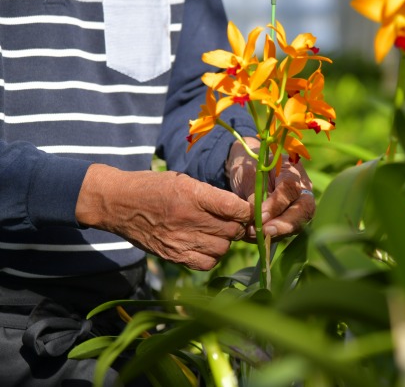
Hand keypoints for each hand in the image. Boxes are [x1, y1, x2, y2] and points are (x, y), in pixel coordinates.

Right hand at [75, 164, 251, 269]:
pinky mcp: (173, 256)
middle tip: (230, 220)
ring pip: (223, 248)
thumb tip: (240, 210)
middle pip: (233, 230)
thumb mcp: (183, 179)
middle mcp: (189, 219)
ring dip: (225, 241)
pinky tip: (205, 246)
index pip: (235, 208)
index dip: (247, 211)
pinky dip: (211, 256)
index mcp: (193, 194)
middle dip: (237, 226)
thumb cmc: (153, 187)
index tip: (246, 210)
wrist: (117, 203)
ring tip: (215, 232)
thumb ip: (212, 195)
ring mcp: (180, 240)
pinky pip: (207, 263)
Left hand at [226, 137, 314, 240]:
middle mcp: (302, 188)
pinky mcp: (293, 218)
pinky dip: (271, 237)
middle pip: (304, 209)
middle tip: (266, 232)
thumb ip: (255, 194)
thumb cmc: (248, 168)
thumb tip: (259, 218)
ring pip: (298, 223)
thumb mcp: (248, 176)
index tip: (260, 215)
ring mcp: (300, 204)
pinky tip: (254, 237)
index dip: (276, 204)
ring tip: (253, 234)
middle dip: (285, 224)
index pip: (290, 188)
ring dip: (277, 233)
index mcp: (292, 169)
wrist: (249, 171)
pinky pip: (287, 231)